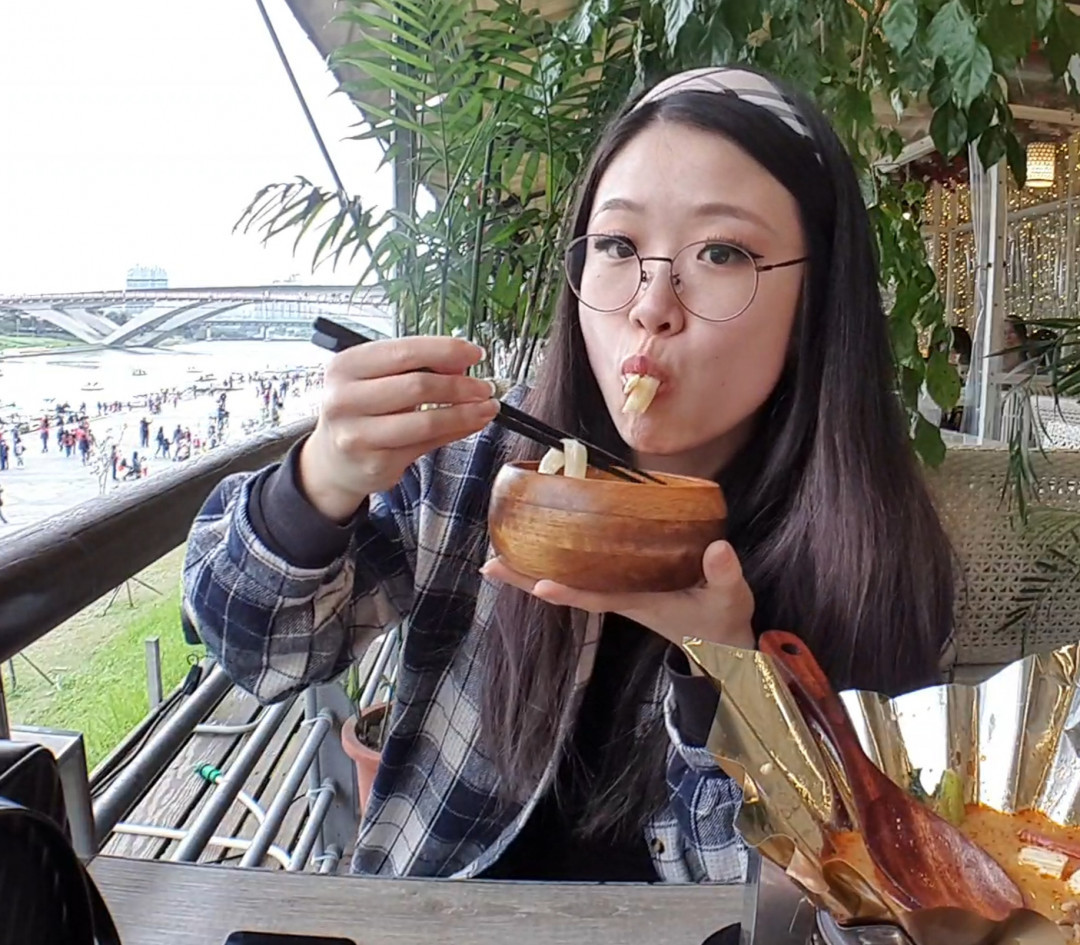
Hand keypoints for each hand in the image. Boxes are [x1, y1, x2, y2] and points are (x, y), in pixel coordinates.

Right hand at [299, 336, 498, 520]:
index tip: (475, 353)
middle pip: (418, 386)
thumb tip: (462, 363)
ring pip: (427, 421)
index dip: (446, 350)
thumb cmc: (361, 410)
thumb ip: (414, 367)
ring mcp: (358, 435)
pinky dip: (457, 432)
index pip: (405, 352)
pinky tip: (471, 423)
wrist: (332, 460)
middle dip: (461, 385)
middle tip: (485, 387)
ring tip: (487, 407)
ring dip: (466, 413)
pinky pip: (428, 444)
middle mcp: (345, 400)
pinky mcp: (376, 464)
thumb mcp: (376, 378)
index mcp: (346, 367)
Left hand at [481, 540, 755, 649]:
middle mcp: (621, 596)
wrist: (721, 643)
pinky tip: (540, 544)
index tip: (540, 586)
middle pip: (567, 588)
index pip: (598, 597)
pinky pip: (582, 572)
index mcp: (641, 602)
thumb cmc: (721, 621)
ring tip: (496, 556)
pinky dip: (558, 560)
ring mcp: (618, 591)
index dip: (570, 593)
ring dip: (533, 568)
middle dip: (528, 578)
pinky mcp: (622, 583)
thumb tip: (718, 548)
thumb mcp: (730, 598)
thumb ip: (725, 574)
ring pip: (569, 580)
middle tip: (488, 566)